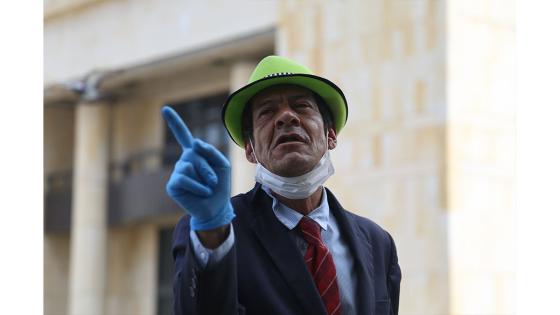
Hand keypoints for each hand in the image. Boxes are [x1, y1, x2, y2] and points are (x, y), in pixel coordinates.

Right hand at [161, 106, 234, 230]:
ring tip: (207, 188)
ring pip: (190, 165)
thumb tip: (194, 143)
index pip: (183, 135)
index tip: (165, 109)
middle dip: (208, 167)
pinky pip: (184, 178)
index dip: (174, 122)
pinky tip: (201, 193)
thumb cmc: (220, 186)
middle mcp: (184, 161)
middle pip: (195, 153)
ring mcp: (177, 172)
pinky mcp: (173, 185)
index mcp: (195, 154)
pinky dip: (198, 187)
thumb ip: (211, 150)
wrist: (217, 208)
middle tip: (213, 181)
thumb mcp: (222, 164)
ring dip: (205, 178)